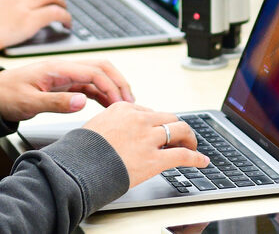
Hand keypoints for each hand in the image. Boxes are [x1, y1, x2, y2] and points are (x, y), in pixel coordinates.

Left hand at [0, 59, 134, 121]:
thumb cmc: (6, 95)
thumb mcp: (30, 102)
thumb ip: (56, 102)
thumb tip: (82, 102)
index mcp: (58, 69)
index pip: (94, 72)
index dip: (111, 86)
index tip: (119, 102)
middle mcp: (65, 69)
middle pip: (102, 68)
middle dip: (119, 82)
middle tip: (129, 101)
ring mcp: (65, 76)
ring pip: (98, 76)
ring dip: (112, 88)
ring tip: (123, 105)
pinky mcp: (64, 84)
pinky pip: (89, 86)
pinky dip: (102, 93)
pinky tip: (108, 104)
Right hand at [83, 104, 208, 185]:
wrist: (76, 168)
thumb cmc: (81, 152)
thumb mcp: (95, 126)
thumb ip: (113, 124)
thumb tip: (121, 131)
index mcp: (124, 109)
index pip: (150, 112)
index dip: (158, 124)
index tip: (161, 131)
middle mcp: (139, 120)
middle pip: (169, 118)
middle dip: (177, 128)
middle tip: (182, 137)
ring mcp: (148, 138)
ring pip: (180, 130)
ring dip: (189, 138)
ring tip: (193, 146)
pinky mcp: (154, 158)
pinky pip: (183, 155)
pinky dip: (196, 158)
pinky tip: (202, 161)